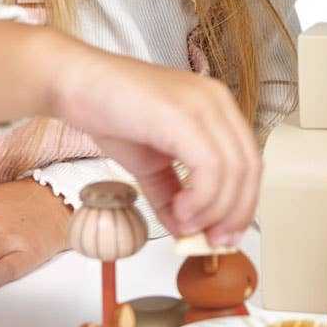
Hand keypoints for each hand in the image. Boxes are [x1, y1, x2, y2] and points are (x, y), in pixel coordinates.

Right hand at [51, 50, 260, 247]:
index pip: (250, 161)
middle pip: (250, 167)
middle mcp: (217, 101)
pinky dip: (200, 199)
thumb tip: (185, 231)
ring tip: (186, 225)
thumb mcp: (150, 164)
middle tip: (213, 241)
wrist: (76, 85)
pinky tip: (180, 211)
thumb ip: (171, 195)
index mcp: (217, 108)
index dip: (244, 204)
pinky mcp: (183, 114)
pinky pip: (209, 166)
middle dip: (235, 213)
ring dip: (213, 210)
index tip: (225, 235)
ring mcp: (202, 104)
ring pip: (234, 170)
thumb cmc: (111, 114)